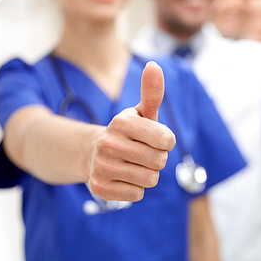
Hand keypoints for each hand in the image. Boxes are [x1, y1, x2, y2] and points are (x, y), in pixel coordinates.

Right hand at [88, 62, 175, 201]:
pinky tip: (123, 178)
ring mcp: (101, 166)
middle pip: (159, 162)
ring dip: (147, 175)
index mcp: (121, 122)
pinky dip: (135, 189)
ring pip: (149, 180)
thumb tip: (154, 65)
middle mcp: (108, 143)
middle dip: (157, 159)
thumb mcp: (141, 113)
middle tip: (142, 153)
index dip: (166, 142)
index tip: (156, 139)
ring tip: (133, 165)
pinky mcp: (99, 188)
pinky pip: (136, 194)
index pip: (166, 139)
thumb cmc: (128, 133)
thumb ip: (151, 92)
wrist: (94, 154)